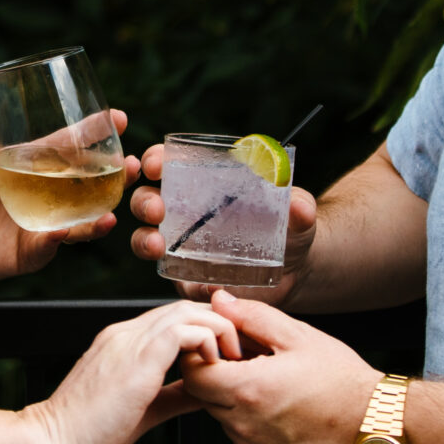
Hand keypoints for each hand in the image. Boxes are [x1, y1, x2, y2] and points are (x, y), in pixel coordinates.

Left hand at [0, 110, 140, 294]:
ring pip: (78, 219)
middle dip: (112, 175)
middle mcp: (39, 193)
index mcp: (26, 165)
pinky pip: (51, 247)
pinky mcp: (28, 253)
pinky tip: (65, 233)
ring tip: (115, 211)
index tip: (118, 117)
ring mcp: (37, 224)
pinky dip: (59, 240)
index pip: (66, 145)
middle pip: (84, 183)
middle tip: (135, 166)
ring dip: (99, 214)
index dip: (91, 131)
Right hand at [26, 301, 243, 443]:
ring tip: (235, 355)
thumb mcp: (145, 408)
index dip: (209, 327)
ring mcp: (127, 342)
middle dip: (220, 322)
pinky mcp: (135, 359)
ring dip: (219, 328)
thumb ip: (176, 393)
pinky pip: (180, 331)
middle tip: (241, 349)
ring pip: (186, 311)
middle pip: (184, 307)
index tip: (230, 351)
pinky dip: (206, 340)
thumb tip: (208, 390)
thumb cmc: (92, 434)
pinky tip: (215, 363)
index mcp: (123, 342)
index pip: (175, 316)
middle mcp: (125, 333)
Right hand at [128, 141, 320, 304]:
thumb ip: (300, 206)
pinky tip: (197, 282)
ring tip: (158, 245)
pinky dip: (176, 279)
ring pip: (143, 239)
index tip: (155, 165)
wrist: (296, 273)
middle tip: (158, 209)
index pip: (166, 164)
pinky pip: (171, 279)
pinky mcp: (187, 278)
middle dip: (143, 201)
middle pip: (145, 200)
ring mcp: (181, 247)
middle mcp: (183, 213)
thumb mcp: (298, 214)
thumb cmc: (290, 229)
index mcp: (201, 185)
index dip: (153, 160)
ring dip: (143, 239)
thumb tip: (298, 204)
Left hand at [177, 292, 379, 443]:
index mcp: (249, 390)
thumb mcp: (299, 337)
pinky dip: (255, 429)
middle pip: (207, 398)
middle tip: (254, 366)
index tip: (220, 351)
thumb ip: (253, 317)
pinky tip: (284, 415)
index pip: (192, 374)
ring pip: (225, 422)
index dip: (200, 358)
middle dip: (221, 379)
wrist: (376, 428)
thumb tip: (221, 302)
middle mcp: (246, 427)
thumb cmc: (343, 382)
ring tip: (276, 391)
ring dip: (239, 404)